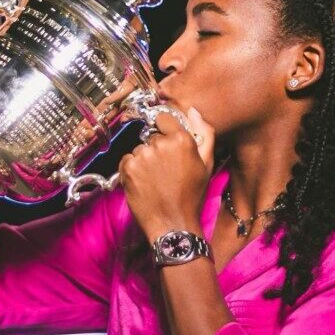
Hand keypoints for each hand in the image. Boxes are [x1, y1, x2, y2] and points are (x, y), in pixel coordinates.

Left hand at [119, 107, 215, 241]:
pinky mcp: (127, 167)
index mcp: (182, 139)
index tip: (168, 148)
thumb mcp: (207, 164)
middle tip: (165, 172)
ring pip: (139, 149)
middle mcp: (160, 143)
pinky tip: (144, 184)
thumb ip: (205, 133)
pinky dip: (132, 170)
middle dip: (157, 150)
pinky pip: (127, 160)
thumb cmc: (192, 195)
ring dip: (145, 161)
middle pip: (152, 137)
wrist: (173, 224)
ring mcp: (142, 155)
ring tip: (155, 181)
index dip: (165, 132)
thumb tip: (192, 110)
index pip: (164, 118)